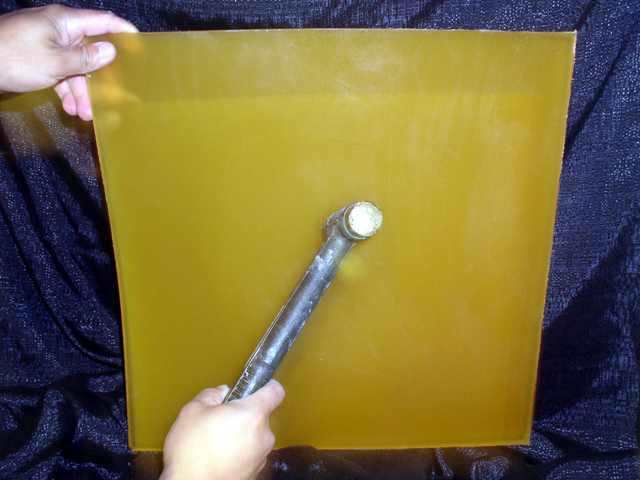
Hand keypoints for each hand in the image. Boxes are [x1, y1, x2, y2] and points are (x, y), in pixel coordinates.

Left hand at [0, 5, 136, 119]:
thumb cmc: (13, 57)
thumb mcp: (55, 63)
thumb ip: (86, 58)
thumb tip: (111, 51)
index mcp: (64, 21)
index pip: (102, 21)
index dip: (123, 31)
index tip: (140, 44)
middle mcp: (57, 29)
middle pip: (88, 51)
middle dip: (98, 79)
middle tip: (109, 100)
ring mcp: (46, 42)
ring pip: (74, 67)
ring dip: (80, 91)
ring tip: (82, 114)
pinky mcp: (36, 56)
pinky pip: (59, 71)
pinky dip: (64, 88)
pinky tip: (67, 107)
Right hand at [160, 380, 285, 479]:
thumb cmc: (193, 454)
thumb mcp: (193, 411)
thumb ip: (211, 394)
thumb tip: (219, 393)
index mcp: (253, 414)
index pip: (275, 391)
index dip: (267, 385)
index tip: (258, 385)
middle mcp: (263, 435)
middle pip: (260, 416)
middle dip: (243, 414)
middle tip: (221, 419)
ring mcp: (260, 456)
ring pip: (254, 436)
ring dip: (240, 435)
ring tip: (216, 441)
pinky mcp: (254, 472)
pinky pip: (250, 454)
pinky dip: (238, 452)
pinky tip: (219, 455)